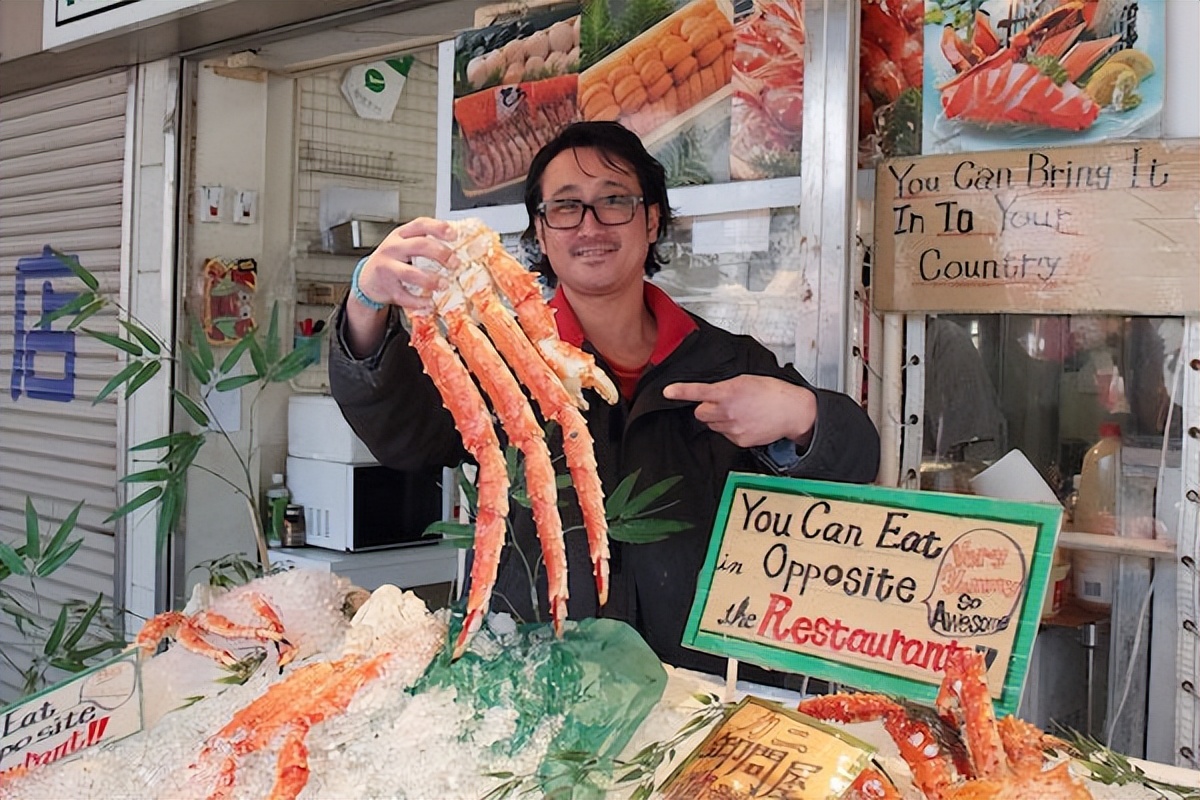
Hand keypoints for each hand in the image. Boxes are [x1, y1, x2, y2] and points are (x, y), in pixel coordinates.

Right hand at [343, 218, 456, 356]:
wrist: (369, 278)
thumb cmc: (394, 260)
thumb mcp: (405, 245)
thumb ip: (425, 242)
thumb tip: (458, 247)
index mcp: (401, 234)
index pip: (420, 225)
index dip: (438, 228)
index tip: (453, 235)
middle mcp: (393, 248)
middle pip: (418, 246)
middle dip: (440, 254)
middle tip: (455, 263)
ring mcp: (387, 267)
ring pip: (410, 272)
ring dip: (430, 280)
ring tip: (444, 284)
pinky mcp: (386, 287)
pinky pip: (403, 295)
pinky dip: (418, 301)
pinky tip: (429, 303)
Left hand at [662, 375, 816, 448]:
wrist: (792, 411)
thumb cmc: (772, 392)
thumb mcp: (746, 380)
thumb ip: (725, 387)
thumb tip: (712, 393)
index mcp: (728, 392)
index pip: (698, 392)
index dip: (681, 392)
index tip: (668, 392)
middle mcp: (728, 411)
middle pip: (700, 413)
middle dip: (707, 408)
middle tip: (723, 404)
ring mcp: (732, 428)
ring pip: (712, 425)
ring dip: (719, 419)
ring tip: (740, 412)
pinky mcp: (739, 440)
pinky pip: (725, 435)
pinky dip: (731, 429)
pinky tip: (746, 422)